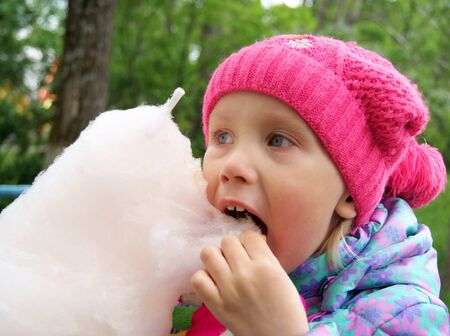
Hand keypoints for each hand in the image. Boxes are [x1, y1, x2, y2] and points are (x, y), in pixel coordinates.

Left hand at [191, 231, 308, 335]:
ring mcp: (228, 289)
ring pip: (208, 253)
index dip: (249, 241)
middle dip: (233, 248)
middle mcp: (246, 274)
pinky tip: (214, 282)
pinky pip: (198, 278)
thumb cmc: (285, 309)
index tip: (251, 251)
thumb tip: (250, 240)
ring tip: (223, 268)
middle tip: (237, 261)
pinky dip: (204, 277)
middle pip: (227, 241)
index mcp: (267, 266)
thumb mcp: (283, 276)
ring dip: (216, 258)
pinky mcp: (216, 305)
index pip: (249, 236)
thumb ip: (266, 256)